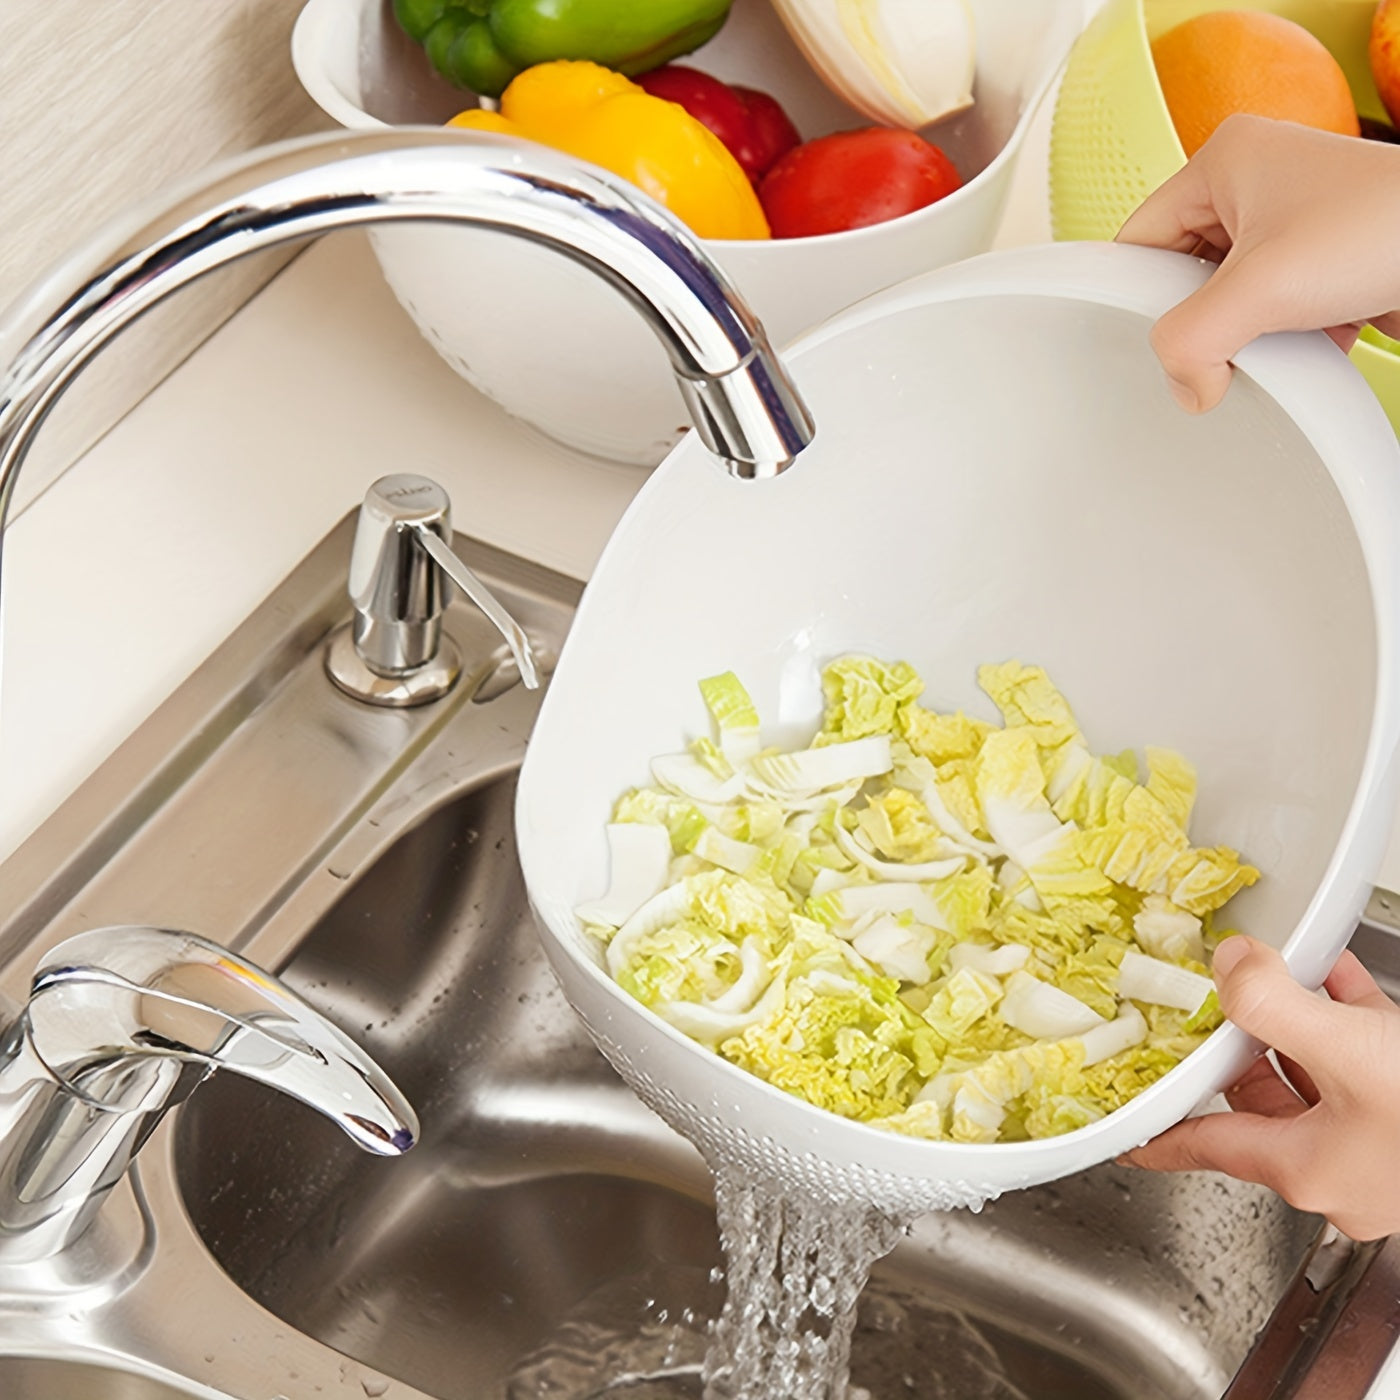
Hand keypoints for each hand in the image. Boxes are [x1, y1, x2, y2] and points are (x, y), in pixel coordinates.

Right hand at [1116, 115, 1399, 412]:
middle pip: (1183, 276)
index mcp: (1225, 157)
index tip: (1154, 339)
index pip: (1140, 240)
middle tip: (1222, 342)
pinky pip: (1273, 313)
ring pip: (1229, 300)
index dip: (1138, 297)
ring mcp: (1292, 223)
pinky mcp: (1323, 263)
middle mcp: (1256, 182)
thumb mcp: (1260, 290)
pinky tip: (1305, 348)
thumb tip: (1184, 385)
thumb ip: (1190, 343)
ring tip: (1274, 341)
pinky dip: (1283, 341)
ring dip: (1245, 336)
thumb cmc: (1386, 227)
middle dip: (1201, 322)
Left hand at [1120, 934, 1399, 1239]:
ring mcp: (1386, 1145)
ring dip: (1295, 1024)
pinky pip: (1367, 1058)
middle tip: (1207, 1010)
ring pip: (1317, 1076)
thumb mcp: (1345, 1050)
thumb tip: (1228, 964)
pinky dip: (1348, 1014)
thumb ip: (1270, 1005)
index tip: (1126, 1132)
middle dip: (1236, 1050)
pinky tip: (1344, 975)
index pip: (1204, 1147)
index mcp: (1306, 1167)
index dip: (1158, 1133)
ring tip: (1275, 975)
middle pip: (1261, 1102)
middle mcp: (1343, 1166)